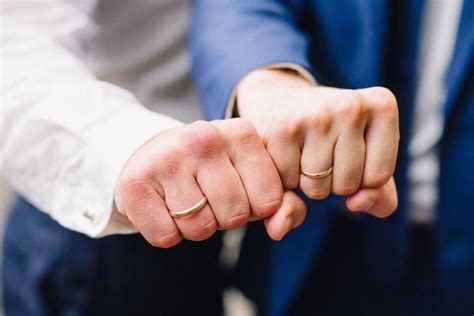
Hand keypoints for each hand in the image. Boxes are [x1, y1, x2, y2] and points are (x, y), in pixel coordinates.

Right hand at [114, 119, 306, 247]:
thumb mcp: (251, 178)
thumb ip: (283, 203)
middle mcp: (205, 137)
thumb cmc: (210, 171)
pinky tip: (162, 206)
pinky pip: (166, 237)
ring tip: (184, 199)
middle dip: (224, 218)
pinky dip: (167, 233)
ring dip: (194, 228)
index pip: (270, 201)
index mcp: (241, 132)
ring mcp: (168, 157)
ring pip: (200, 229)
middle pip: (235, 216)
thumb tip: (279, 229)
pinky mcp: (136, 181)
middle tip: (206, 196)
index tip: (237, 190)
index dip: (254, 208)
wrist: (151, 156)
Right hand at [236, 69, 398, 216]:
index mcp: (382, 105)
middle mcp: (350, 104)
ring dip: (307, 183)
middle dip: (332, 181)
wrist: (278, 100)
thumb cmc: (331, 136)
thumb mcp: (367, 161)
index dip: (360, 177)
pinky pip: (287, 185)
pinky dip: (284, 179)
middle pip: (347, 185)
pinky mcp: (280, 130)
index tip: (348, 149)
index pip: (378, 178)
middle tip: (320, 150)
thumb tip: (356, 204)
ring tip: (302, 151)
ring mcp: (314, 116)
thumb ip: (381, 197)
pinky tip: (284, 153)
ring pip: (316, 189)